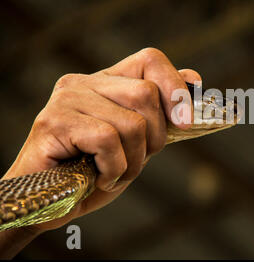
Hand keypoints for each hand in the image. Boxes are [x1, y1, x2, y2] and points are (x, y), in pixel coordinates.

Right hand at [2, 48, 200, 231]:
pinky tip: (99, 179)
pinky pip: (108, 141)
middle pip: (146, 94)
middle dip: (154, 138)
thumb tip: (194, 79)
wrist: (50, 202)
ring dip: (134, 162)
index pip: (150, 59)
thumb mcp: (138, 139)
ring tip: (114, 173)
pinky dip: (114, 170)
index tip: (184, 121)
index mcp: (107, 81)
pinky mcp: (54, 121)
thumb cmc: (95, 170)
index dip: (174, 86)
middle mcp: (84, 81)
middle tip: (135, 160)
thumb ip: (161, 109)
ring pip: (132, 123)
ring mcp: (67, 99)